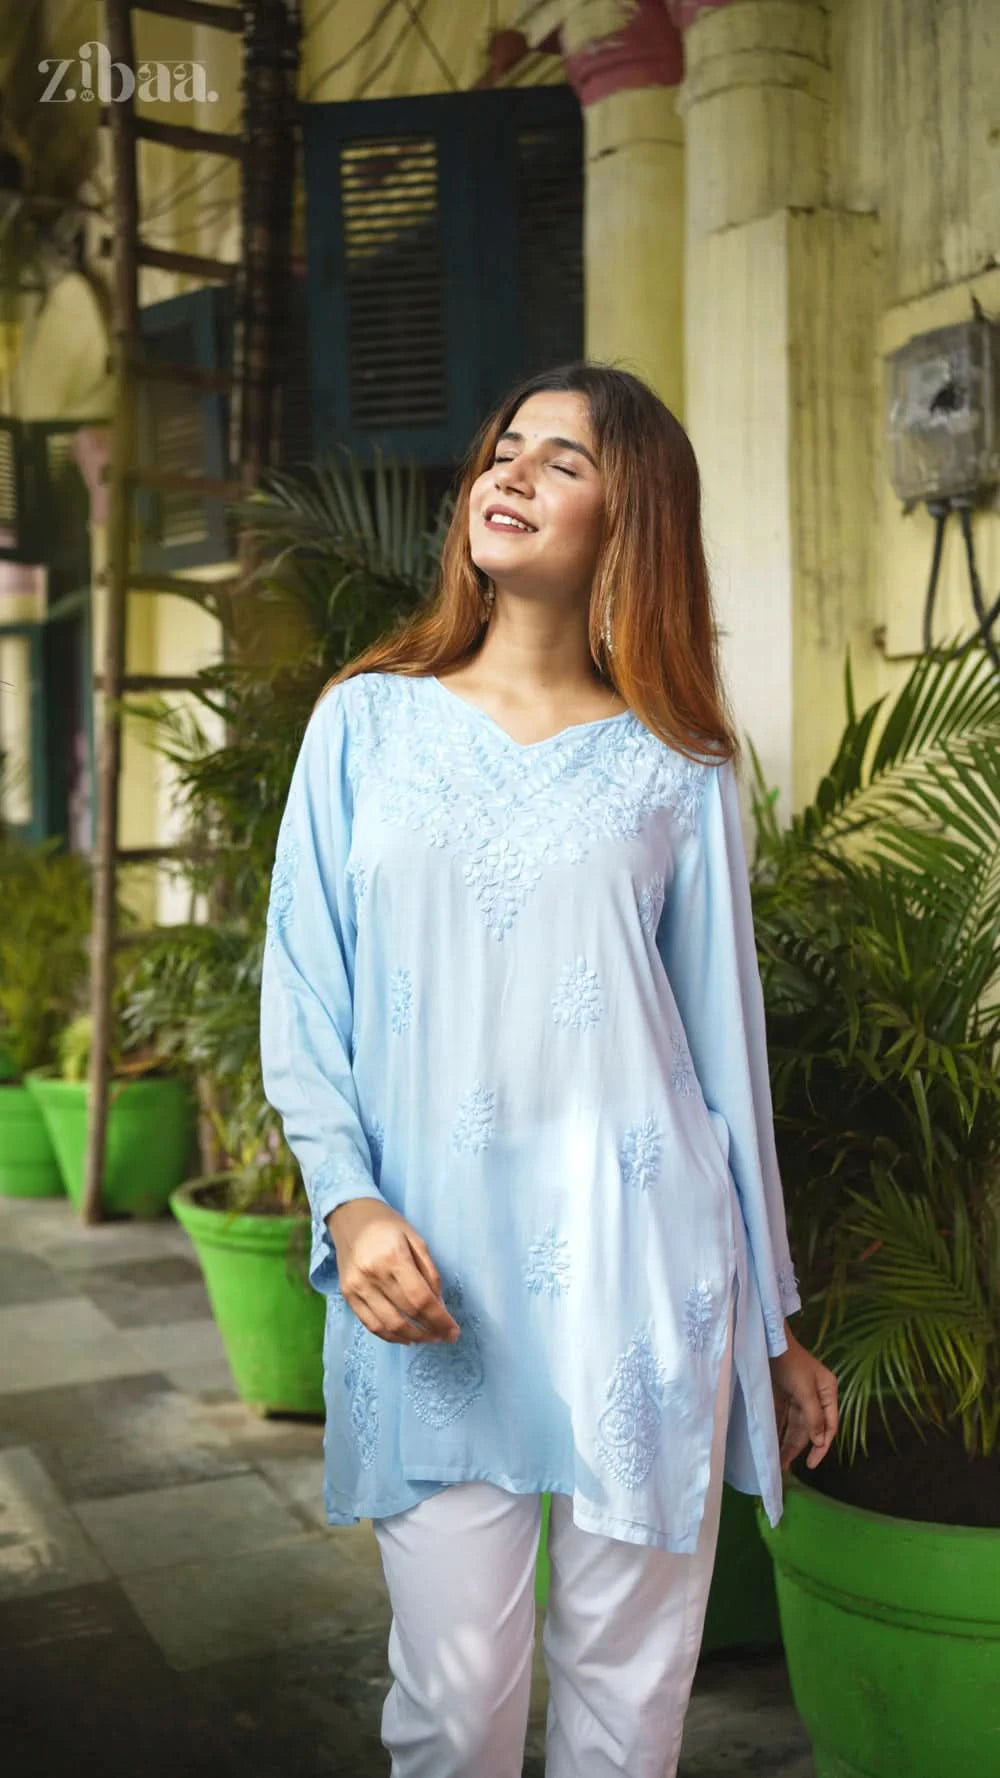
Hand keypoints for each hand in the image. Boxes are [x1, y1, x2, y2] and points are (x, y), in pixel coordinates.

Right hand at [327, 1199, 460, 1345]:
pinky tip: (405, 1336)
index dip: (440, 1320)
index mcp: (394, 1257)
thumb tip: (439, 1306)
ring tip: (428, 1337)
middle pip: (407, 1313)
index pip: (421, 1298)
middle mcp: (373, 1274)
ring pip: (388, 1325)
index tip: (454, 1332)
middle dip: (430, 1330)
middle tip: (445, 1336)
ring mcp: (357, 1286)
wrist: (349, 1215)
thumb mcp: (415, 1239)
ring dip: (412, 1337)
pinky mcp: (347, 1294)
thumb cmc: (387, 1225)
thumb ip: (429, 1273)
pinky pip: (370, 1324)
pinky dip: (390, 1336)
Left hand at [769, 1327, 838, 1470]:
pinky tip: (773, 1444)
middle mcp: (816, 1396)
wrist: (768, 1341)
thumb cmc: (791, 1362)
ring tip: (779, 1462)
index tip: (811, 1464)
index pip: (829, 1426)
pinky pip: (783, 1418)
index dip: (821, 1447)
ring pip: (795, 1425)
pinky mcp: (783, 1394)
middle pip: (809, 1428)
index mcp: (828, 1392)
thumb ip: (813, 1416)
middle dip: (799, 1447)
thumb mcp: (805, 1390)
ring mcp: (799, 1395)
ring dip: (787, 1442)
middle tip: (786, 1467)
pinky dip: (779, 1431)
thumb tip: (821, 1441)